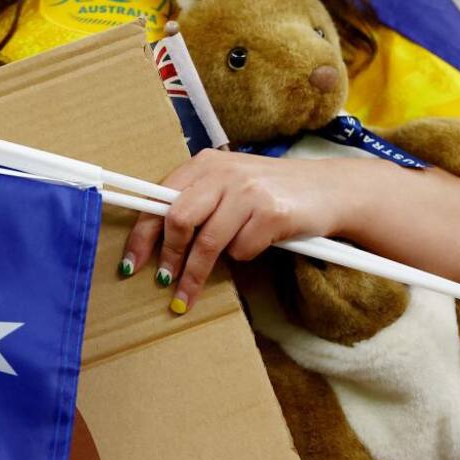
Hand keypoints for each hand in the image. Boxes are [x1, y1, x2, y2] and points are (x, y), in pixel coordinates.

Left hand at [119, 149, 370, 313]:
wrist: (328, 189)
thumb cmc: (270, 192)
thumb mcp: (229, 185)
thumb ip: (196, 202)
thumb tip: (154, 239)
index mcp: (205, 164)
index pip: (160, 198)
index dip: (141, 234)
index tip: (130, 264)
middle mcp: (225, 172)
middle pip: (178, 220)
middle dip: (167, 258)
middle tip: (163, 283)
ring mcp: (249, 191)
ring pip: (208, 243)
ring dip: (196, 275)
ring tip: (188, 295)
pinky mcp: (272, 213)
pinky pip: (242, 250)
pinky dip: (244, 256)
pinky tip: (257, 245)